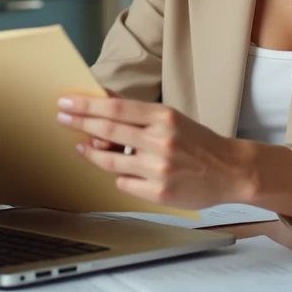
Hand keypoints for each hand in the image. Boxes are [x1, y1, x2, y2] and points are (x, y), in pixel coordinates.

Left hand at [55, 95, 253, 209]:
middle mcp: (160, 141)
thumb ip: (139, 112)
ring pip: (110, 160)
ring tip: (84, 147)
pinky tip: (126, 171)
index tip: (66, 103)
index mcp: (164, 117)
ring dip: (92, 152)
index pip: (116, 108)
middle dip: (79, 122)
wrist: (230, 171)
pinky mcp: (158, 192)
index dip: (87, 105)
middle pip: (108, 129)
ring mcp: (158, 169)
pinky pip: (124, 183)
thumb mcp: (172, 118)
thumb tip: (105, 99)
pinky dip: (121, 175)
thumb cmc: (199, 143)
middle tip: (61, 117)